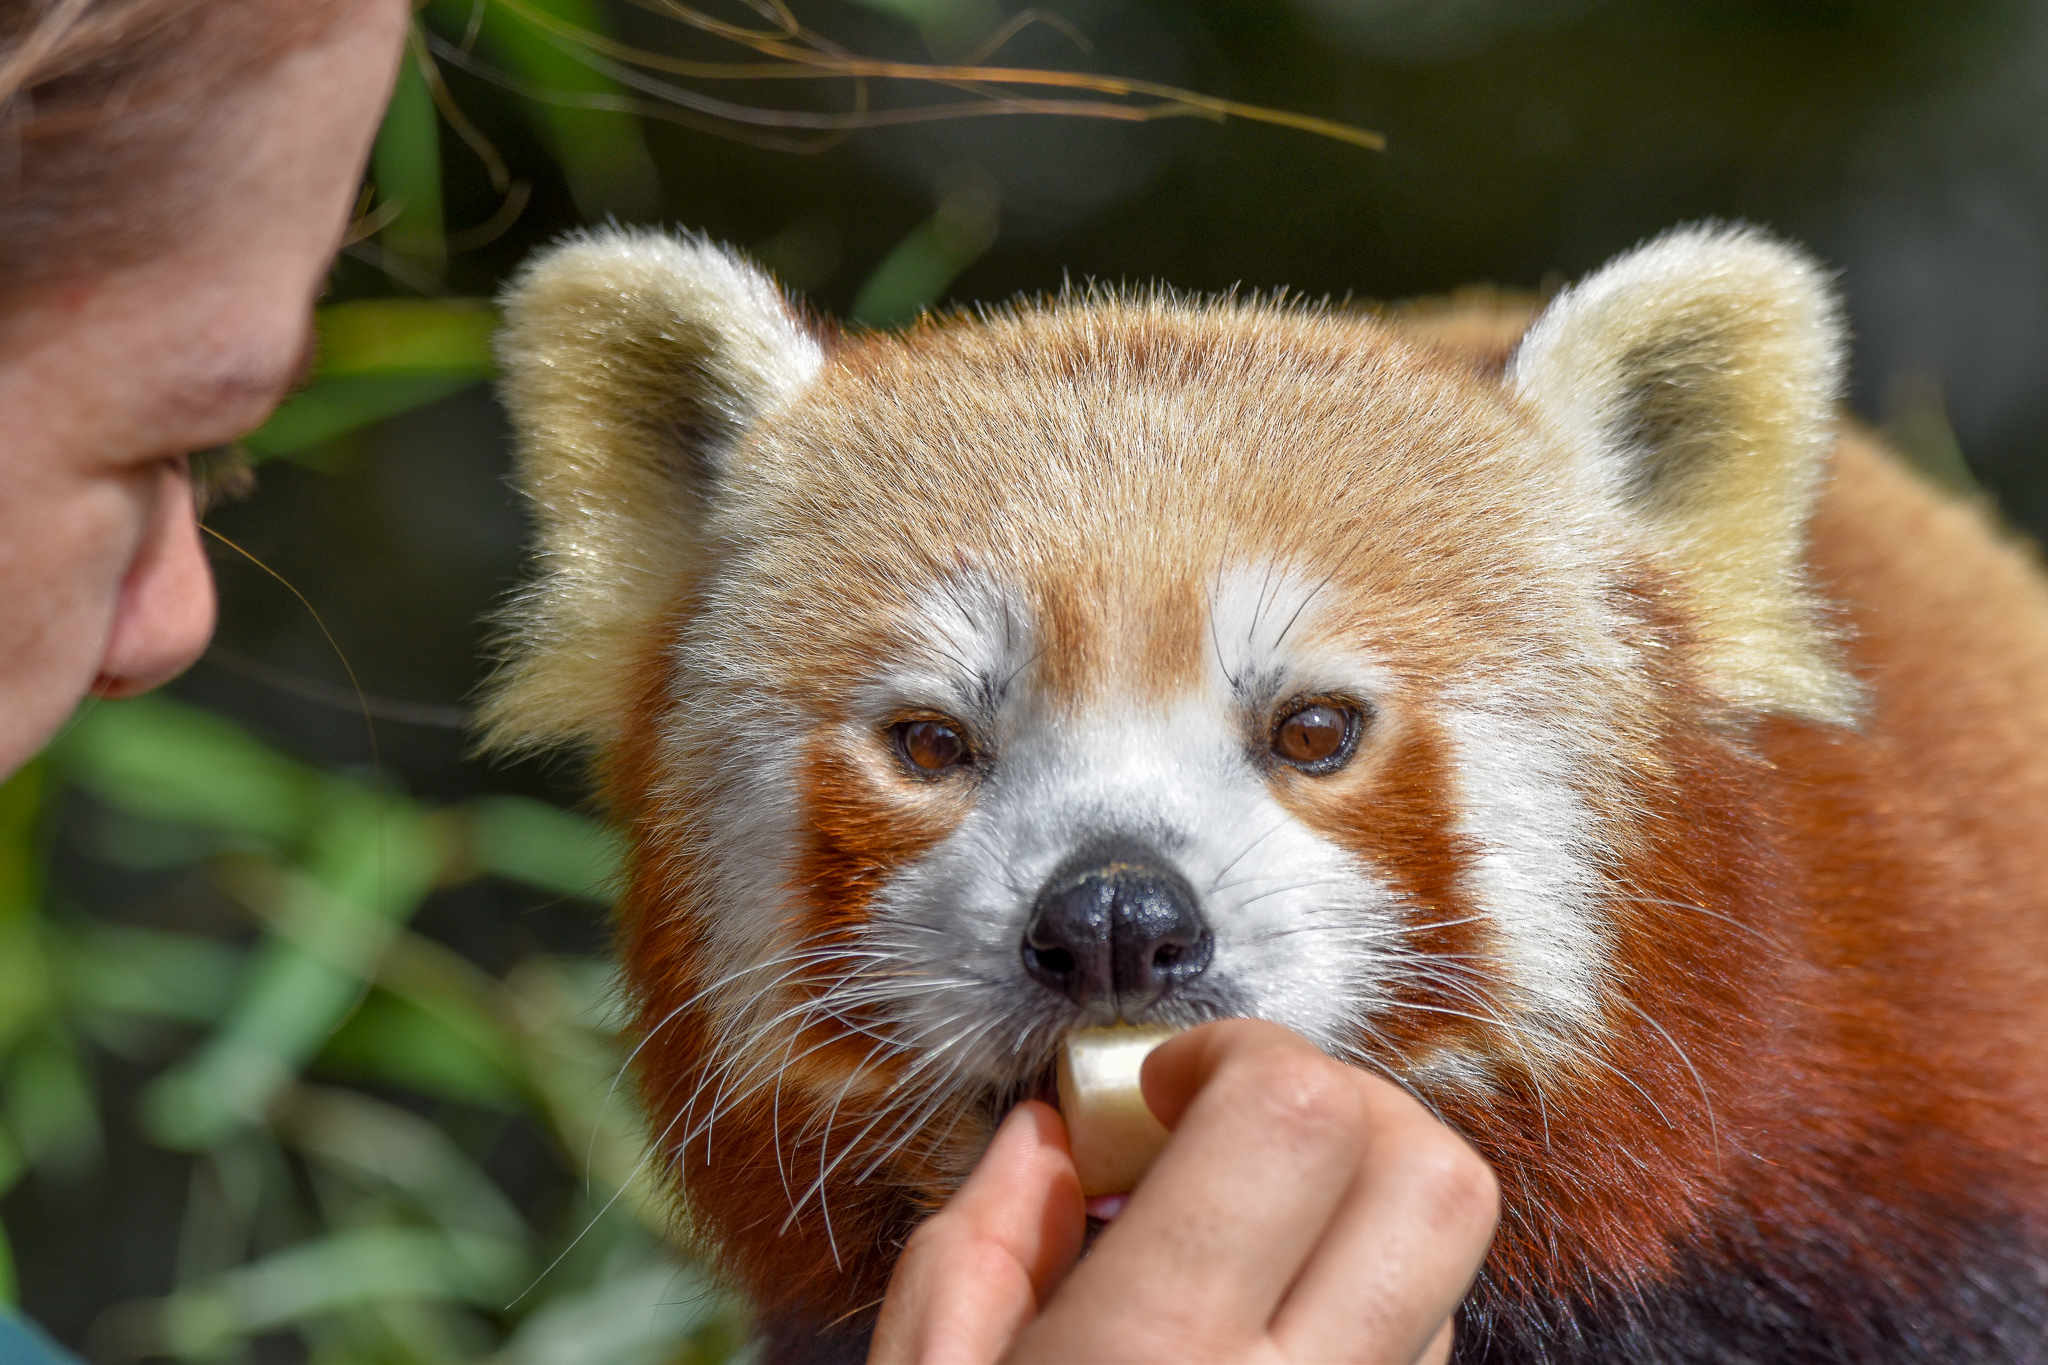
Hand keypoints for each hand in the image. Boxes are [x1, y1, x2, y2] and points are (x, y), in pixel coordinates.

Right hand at [870, 1019, 1497, 1363]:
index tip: (1158, 1083)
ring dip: (1353, 1204)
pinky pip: (1429, 1343)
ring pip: (1447, 1259)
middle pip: (1432, 1174)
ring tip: (1234, 1236)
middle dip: (1340, 1106)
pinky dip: (1365, 1293)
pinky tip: (1256, 1320)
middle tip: (1227, 1128)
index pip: (1291, 1114)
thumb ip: (978, 1241)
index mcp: (1153, 1355)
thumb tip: (1055, 1131)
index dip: (1232, 1054)